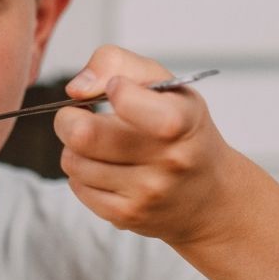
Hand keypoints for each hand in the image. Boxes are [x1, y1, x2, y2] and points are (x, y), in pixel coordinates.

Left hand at [54, 45, 244, 245]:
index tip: (116, 88)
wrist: (209, 195)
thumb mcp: (165, 84)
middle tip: (81, 116)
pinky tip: (105, 168)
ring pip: (73, 161)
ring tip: (100, 145)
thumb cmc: (182, 130)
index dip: (110, 86)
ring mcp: (148, 192)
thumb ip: (116, 64)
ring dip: (76, 149)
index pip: (127, 100)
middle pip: (83, 135)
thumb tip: (76, 88)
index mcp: (182, 120)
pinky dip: (82, 174)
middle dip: (69, 119)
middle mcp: (169, 159)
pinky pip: (76, 186)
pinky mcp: (127, 215)